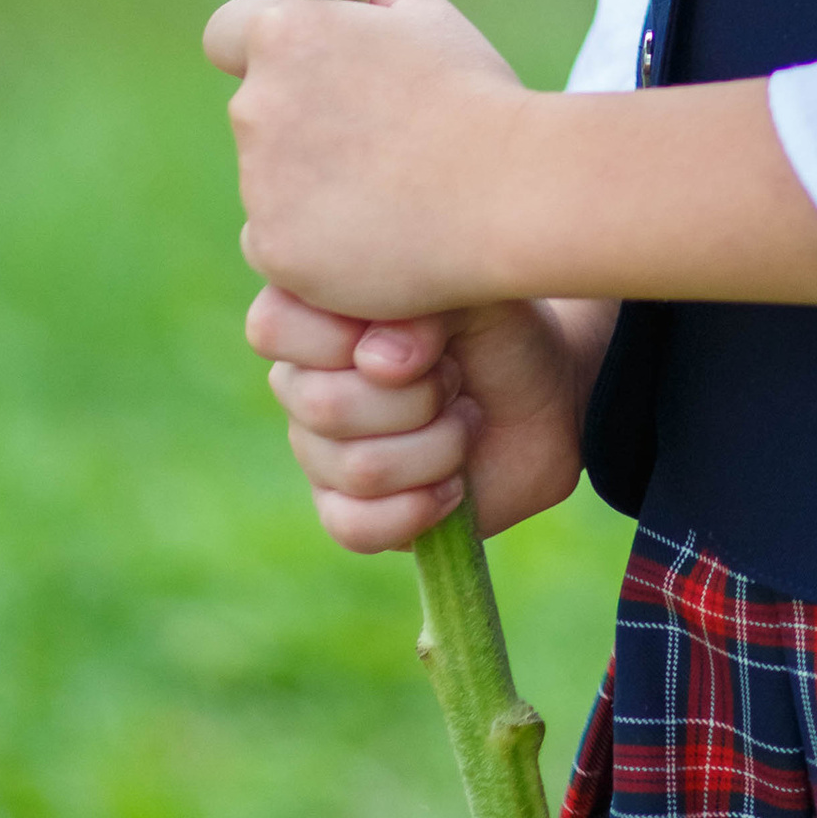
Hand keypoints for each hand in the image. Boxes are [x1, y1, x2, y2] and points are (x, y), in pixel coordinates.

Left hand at [202, 0, 531, 319]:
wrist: (509, 195)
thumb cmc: (474, 97)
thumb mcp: (429, 15)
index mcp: (285, 37)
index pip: (225, 33)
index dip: (260, 48)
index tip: (305, 69)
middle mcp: (255, 106)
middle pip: (256, 112)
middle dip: (299, 122)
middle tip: (378, 140)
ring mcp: (259, 184)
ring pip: (268, 183)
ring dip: (309, 185)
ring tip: (392, 191)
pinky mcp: (273, 248)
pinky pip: (276, 244)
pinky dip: (313, 245)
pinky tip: (378, 236)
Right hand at [245, 285, 612, 551]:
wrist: (544, 397)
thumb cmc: (496, 331)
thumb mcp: (470, 290)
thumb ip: (419, 304)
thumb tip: (377, 361)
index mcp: (315, 317)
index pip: (272, 328)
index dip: (343, 333)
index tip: (421, 329)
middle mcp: (303, 386)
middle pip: (323, 405)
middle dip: (419, 394)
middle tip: (456, 377)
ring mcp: (320, 455)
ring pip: (358, 468)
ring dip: (439, 446)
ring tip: (466, 421)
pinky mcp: (349, 516)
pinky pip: (354, 528)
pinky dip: (420, 506)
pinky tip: (455, 484)